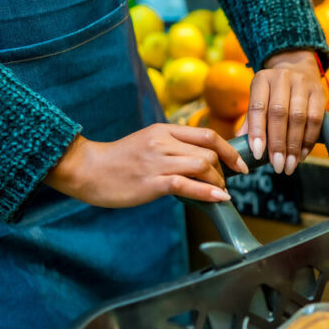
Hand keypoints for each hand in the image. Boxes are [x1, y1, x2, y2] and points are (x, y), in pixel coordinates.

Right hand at [45, 123, 248, 205]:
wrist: (87, 169)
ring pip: (203, 166)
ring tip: (218, 192)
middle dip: (224, 170)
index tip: (241, 165)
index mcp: (164, 130)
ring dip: (217, 183)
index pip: (207, 135)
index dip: (230, 150)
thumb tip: (202, 160)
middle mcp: (163, 142)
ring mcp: (158, 162)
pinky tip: (219, 198)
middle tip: (224, 183)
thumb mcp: (149, 143)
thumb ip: (174, 147)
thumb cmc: (119, 161)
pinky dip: (208, 192)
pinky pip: (188, 185)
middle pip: (209, 152)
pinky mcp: (152, 182)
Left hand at [238, 50, 324, 174]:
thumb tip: (240, 148)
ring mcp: (303, 84)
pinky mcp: (319, 92)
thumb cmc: (273, 94)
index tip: (257, 154)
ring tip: (290, 165)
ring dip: (294, 145)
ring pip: (299, 118)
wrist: (298, 69)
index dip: (257, 131)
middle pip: (280, 113)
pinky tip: (302, 155)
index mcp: (262, 80)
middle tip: (277, 166)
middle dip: (278, 143)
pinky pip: (315, 119)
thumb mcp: (258, 100)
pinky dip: (309, 140)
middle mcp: (282, 78)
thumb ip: (251, 122)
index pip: (258, 107)